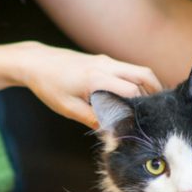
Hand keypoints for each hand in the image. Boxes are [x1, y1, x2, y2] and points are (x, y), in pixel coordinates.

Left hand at [10, 42, 161, 127]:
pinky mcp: (103, 60)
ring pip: (138, 70)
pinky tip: (134, 97)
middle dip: (154, 94)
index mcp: (96, 78)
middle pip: (144, 76)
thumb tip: (112, 131)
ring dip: (148, 86)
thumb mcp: (67, 108)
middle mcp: (106, 65)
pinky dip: (137, 81)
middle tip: (156, 113)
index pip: (131, 92)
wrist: (35, 62)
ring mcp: (106, 60)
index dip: (139, 108)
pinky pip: (128, 70)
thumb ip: (91, 119)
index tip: (141, 123)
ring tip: (149, 106)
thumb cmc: (48, 86)